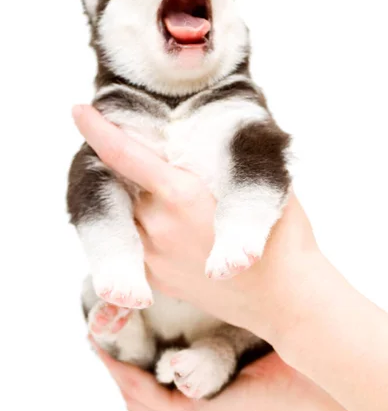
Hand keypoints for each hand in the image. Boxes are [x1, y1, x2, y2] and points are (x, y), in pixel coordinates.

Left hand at [73, 105, 326, 348]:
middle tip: (142, 153)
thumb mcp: (255, 182)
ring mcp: (153, 256)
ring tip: (163, 192)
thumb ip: (219, 159)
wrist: (286, 298)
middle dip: (122, 165)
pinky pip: (134, 243)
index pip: (124, 154)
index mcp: (181, 194)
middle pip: (120, 183)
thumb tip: (201, 135)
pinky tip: (165, 222)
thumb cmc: (282, 237)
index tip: (78, 111)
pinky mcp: (155, 278)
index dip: (97, 130)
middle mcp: (157, 225)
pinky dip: (140, 225)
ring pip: (125, 213)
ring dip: (131, 196)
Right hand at [91, 340, 304, 410]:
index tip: (112, 335)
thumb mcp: (234, 340)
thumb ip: (209, 334)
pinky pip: (148, 396)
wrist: (315, 378)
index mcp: (203, 407)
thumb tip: (189, 294)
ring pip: (137, 399)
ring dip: (115, 370)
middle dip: (115, 368)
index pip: (154, 392)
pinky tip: (116, 350)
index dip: (128, 366)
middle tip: (99, 335)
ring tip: (100, 338)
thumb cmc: (281, 353)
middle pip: (139, 398)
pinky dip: (127, 374)